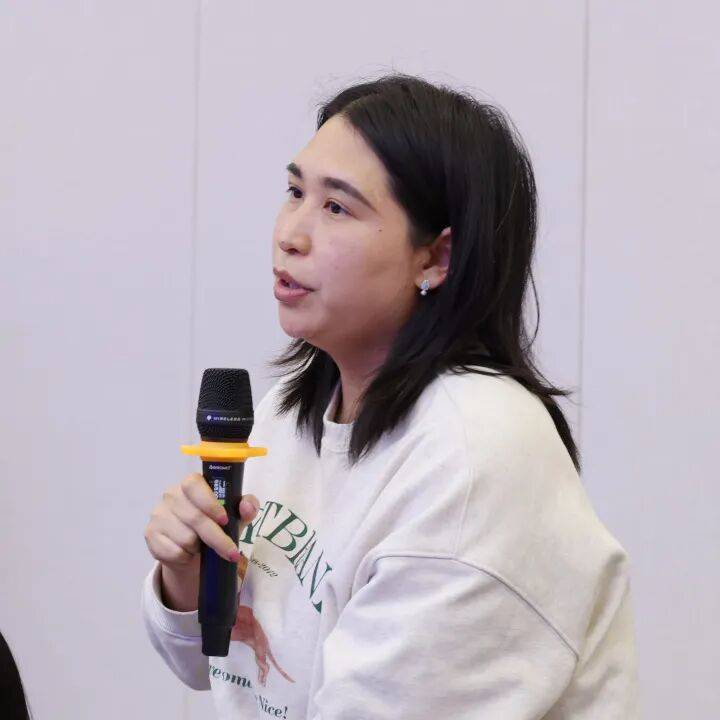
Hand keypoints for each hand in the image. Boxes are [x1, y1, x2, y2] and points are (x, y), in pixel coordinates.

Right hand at [144, 472, 260, 569]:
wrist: (193, 551)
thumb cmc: (216, 525)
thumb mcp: (236, 516)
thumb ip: (247, 506)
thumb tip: (246, 506)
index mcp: (191, 483)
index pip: (194, 485)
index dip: (209, 503)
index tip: (225, 520)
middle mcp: (171, 494)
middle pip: (194, 517)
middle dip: (217, 539)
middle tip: (231, 552)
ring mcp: (158, 514)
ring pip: (185, 538)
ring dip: (199, 548)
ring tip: (202, 547)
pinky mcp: (150, 534)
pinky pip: (173, 552)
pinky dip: (186, 557)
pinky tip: (188, 553)